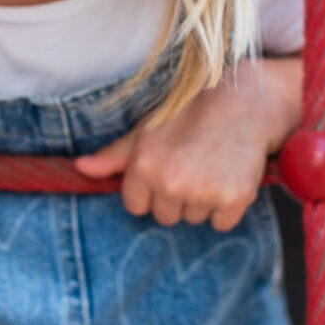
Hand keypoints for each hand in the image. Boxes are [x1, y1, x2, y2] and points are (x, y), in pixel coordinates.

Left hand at [73, 57, 301, 230]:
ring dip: (203, 201)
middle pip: (165, 217)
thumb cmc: (189, 114)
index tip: (168, 166)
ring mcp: (203, 192)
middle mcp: (170, 182)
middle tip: (193, 163)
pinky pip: (222, 223)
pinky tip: (229, 175)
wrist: (244, 102)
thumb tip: (80, 168)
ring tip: (212, 165)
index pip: (136, 206)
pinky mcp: (234, 199)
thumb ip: (113, 155)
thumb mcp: (146, 129)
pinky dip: (227, 206)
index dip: (152, 188)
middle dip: (177, 196)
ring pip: (193, 220)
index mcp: (144, 165)